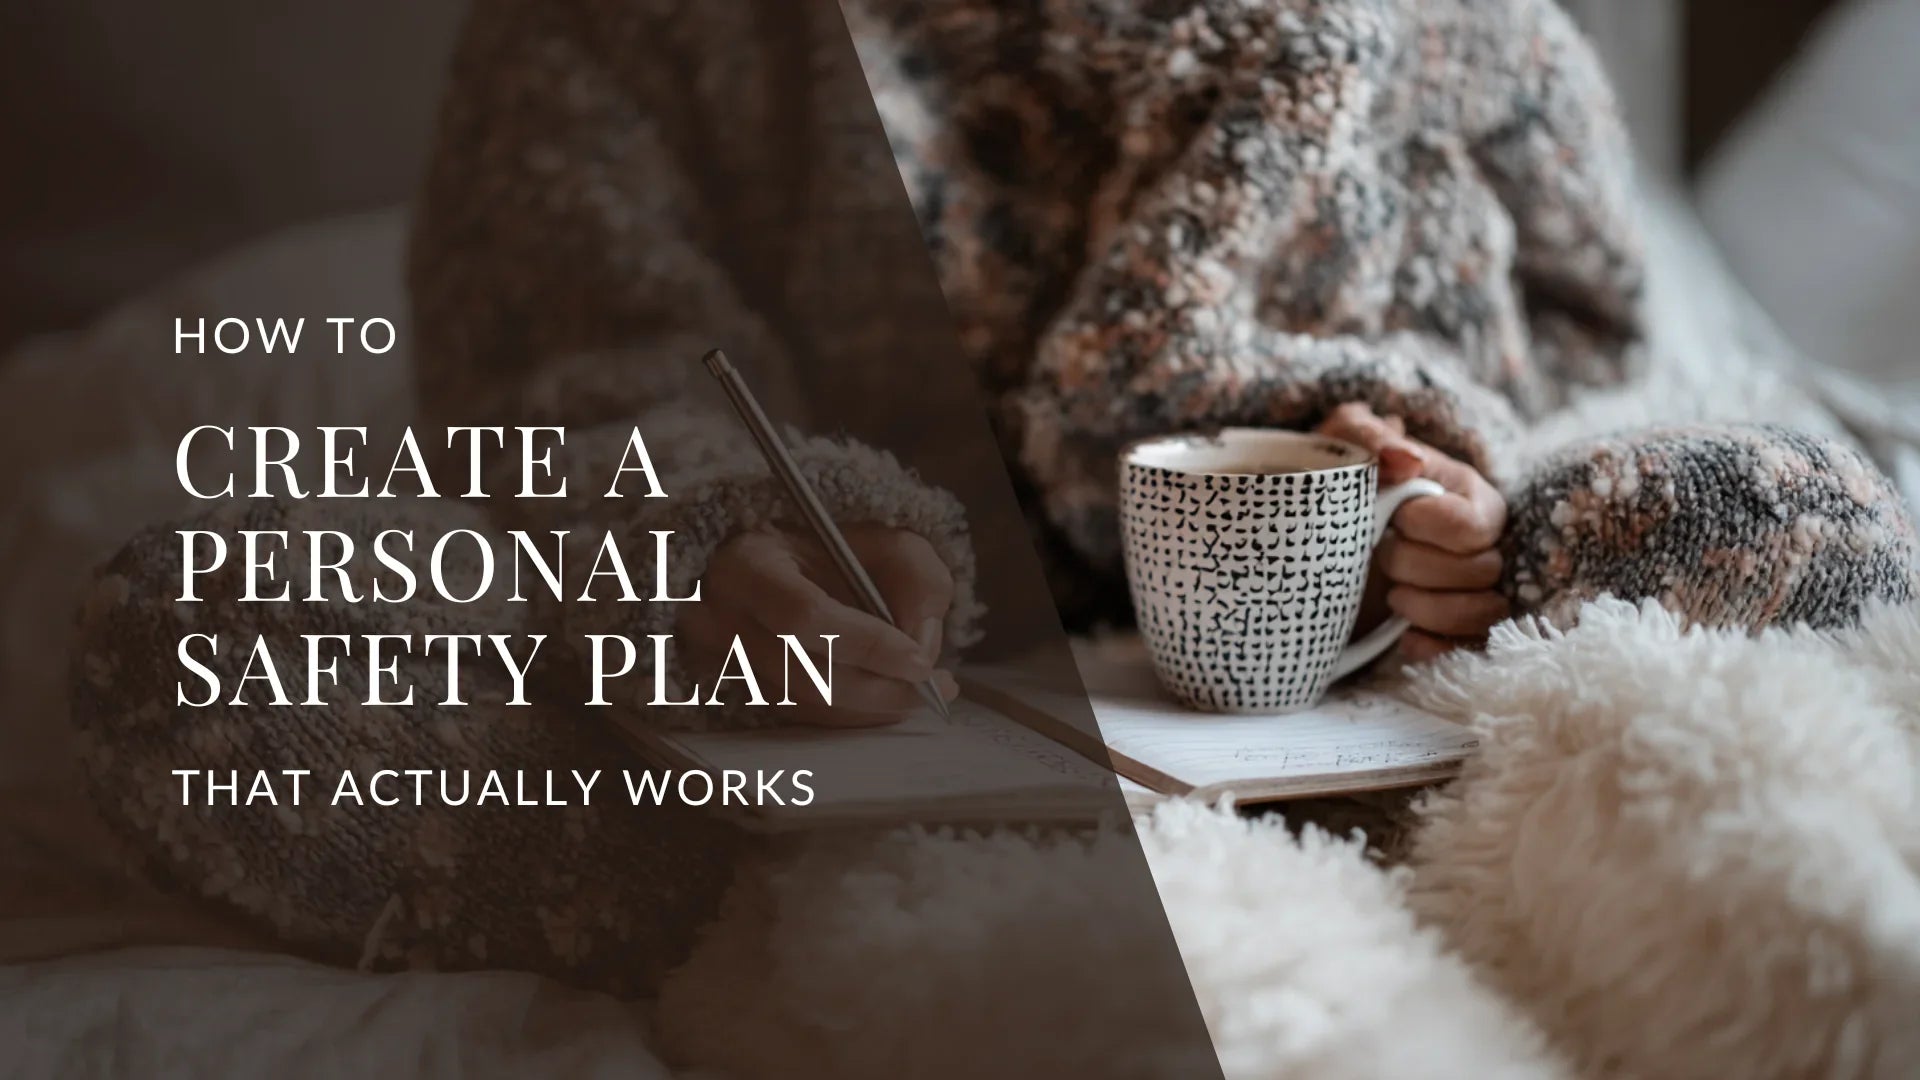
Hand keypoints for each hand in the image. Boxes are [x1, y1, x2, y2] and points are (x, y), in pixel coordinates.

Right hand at [680, 525, 957, 725]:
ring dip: (871, 706)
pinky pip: (803, 718)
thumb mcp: (883, 540)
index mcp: (748, 566)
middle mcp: (722, 619)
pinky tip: (887, 696)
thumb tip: (921, 639)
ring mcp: (723, 662)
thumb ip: (914, 576)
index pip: (804, 615)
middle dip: (878, 688)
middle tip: (935, 687)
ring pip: (806, 705)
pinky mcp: (739, 693)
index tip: (920, 660)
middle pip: (804, 674)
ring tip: (922, 690)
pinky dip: (852, 714)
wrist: (783, 570)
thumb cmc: (833, 553)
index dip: (867, 644)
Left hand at [1316, 403, 1509, 659]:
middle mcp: (1482, 540)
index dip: (1427, 527)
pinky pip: (1471, 647)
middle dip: (1418, 567)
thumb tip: (1407, 459)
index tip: (1391, 517)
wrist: (1319, 528)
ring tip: (1391, 595)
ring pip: (1485, 612)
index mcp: (1466, 493)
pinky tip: (1402, 635)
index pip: (1474, 525)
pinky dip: (1436, 646)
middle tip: (1379, 553)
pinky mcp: (1454, 624)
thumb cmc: (1341, 479)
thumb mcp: (1345, 444)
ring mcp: (1472, 585)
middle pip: (1481, 570)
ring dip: (1430, 610)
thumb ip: (1371, 437)